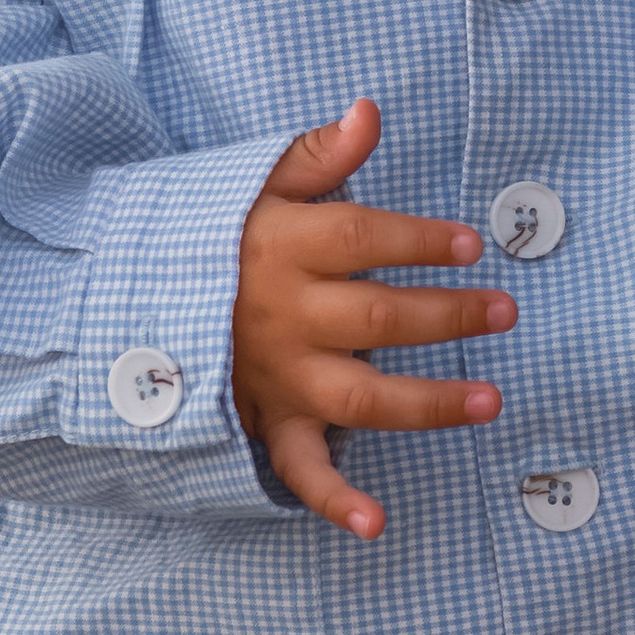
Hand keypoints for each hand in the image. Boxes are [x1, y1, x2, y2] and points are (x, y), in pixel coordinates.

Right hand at [231, 98, 511, 539]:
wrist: (130, 299)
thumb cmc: (217, 237)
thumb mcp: (258, 183)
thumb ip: (320, 154)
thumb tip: (369, 111)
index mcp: (283, 249)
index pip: (362, 241)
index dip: (419, 241)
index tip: (470, 244)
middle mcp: (285, 317)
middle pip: (377, 319)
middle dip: (447, 316)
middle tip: (503, 311)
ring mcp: (278, 376)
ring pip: (360, 397)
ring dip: (427, 403)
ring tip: (490, 399)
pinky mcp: (268, 421)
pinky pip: (300, 469)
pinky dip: (335, 501)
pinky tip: (376, 523)